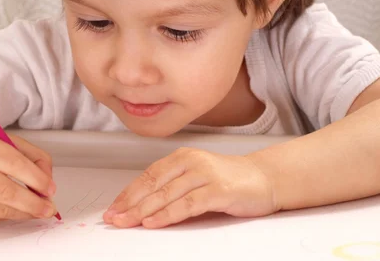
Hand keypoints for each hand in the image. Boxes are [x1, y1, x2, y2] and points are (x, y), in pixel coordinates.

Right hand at [0, 131, 57, 223]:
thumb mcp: (7, 142)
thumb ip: (33, 157)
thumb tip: (47, 182)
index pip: (13, 163)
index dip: (36, 179)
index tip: (50, 189)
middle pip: (5, 191)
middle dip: (33, 203)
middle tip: (48, 208)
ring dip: (24, 213)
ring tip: (36, 210)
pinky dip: (8, 216)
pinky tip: (14, 209)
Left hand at [103, 148, 277, 228]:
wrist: (265, 178)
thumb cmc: (229, 180)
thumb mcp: (195, 177)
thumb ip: (173, 187)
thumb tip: (142, 206)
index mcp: (181, 157)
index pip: (148, 176)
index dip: (128, 193)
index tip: (114, 207)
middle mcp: (190, 162)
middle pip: (153, 185)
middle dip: (130, 204)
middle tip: (114, 218)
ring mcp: (204, 174)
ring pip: (166, 194)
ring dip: (143, 211)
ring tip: (127, 222)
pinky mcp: (218, 190)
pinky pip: (188, 204)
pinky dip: (168, 214)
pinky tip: (154, 222)